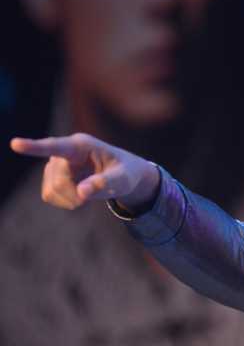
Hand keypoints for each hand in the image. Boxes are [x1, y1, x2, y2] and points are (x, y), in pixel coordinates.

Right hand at [9, 133, 158, 211]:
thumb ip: (106, 183)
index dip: (34, 147)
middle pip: (58, 181)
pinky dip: (65, 202)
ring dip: (70, 200)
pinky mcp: (51, 176)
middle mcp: (64, 151)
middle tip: (92, 198)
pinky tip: (79, 195)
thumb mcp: (123, 179)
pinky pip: (49, 196)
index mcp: (81, 145)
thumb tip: (81, 192)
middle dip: (75, 196)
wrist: (122, 175)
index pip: (55, 146)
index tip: (15, 144)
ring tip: (88, 194)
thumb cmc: (125, 173)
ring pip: (51, 190)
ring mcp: (55, 164)